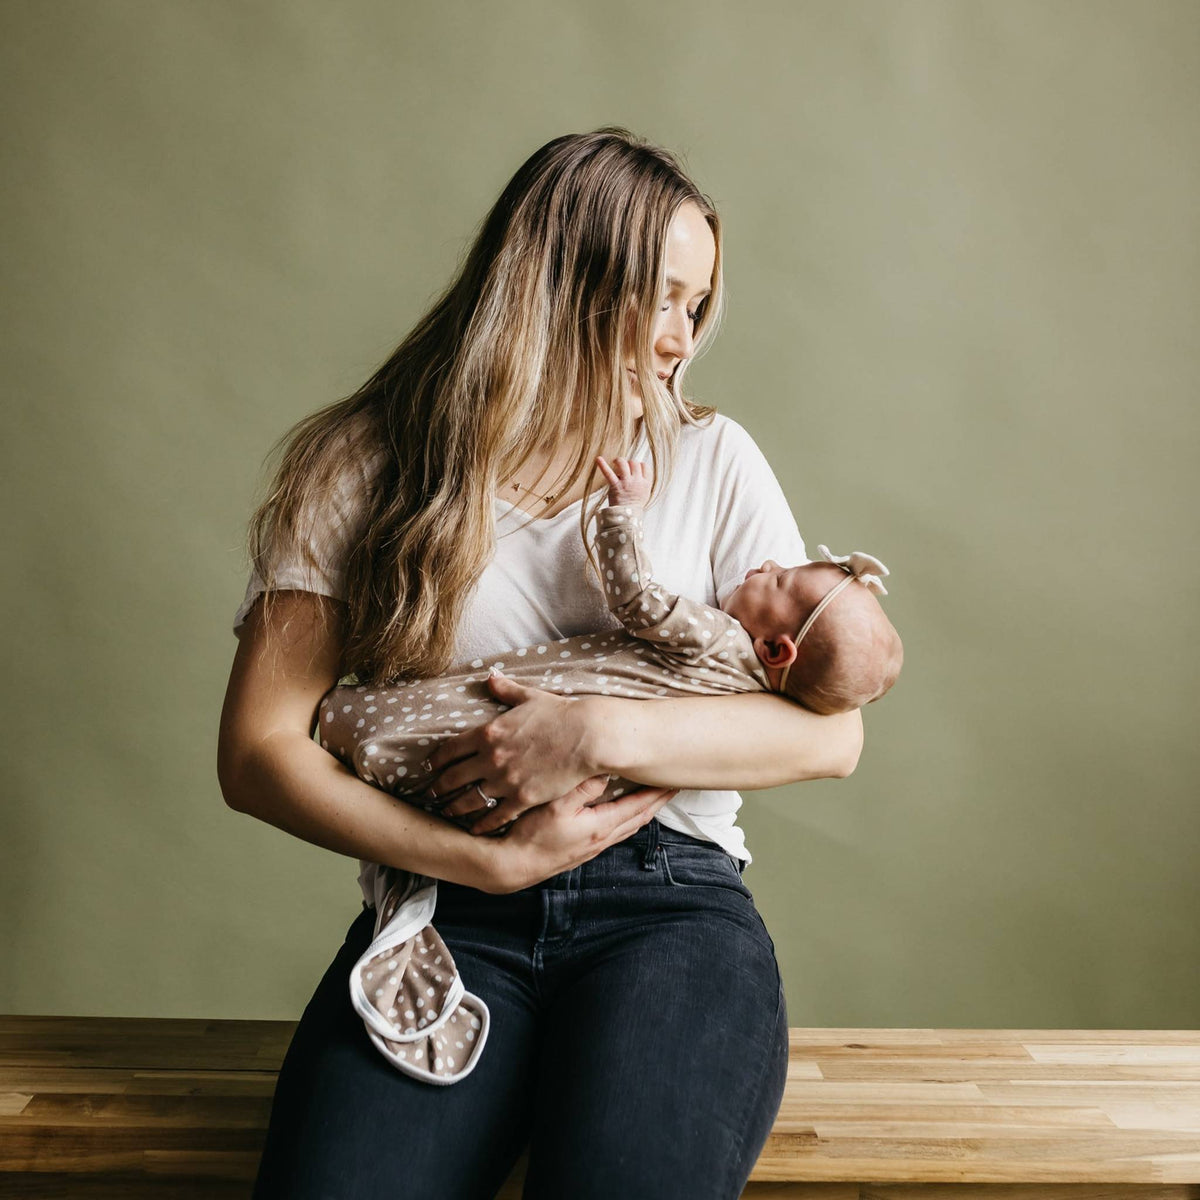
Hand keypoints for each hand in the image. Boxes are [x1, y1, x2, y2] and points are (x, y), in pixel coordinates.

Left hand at [425, 672, 599, 834]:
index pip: (450, 748)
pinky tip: (475, 829)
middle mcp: (491, 757)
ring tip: (447, 811)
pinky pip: (496, 815)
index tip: (429, 767)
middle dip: (438, 787)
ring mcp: (505, 780)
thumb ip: (506, 690)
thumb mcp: (529, 697)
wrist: (587, 737)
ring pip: (469, 799)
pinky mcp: (523, 798)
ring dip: (455, 807)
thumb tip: (490, 676)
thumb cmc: (560, 714)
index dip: (436, 760)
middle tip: (430, 793)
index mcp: (488, 732)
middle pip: (453, 777)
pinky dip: (483, 824)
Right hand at [481, 775, 679, 893]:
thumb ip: (583, 788)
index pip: (639, 806)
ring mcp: (593, 847)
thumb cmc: (531, 835)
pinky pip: (615, 832)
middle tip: (672, 786)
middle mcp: (602, 839)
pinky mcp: (582, 850)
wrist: (512, 866)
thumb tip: (606, 770)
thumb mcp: (556, 805)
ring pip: (628, 826)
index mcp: (600, 826)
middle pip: (639, 818)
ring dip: (643, 811)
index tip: (674, 780)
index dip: (657, 792)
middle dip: (657, 801)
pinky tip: (622, 814)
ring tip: (654, 798)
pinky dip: (627, 819)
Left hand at [595, 455, 651, 505]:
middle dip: (629, 463)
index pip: (644, 466)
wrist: (627, 518)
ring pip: (624, 463)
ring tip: (615, 462)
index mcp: (646, 483)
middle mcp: (637, 481)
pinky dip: (602, 465)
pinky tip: (598, 459)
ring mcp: (626, 483)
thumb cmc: (634, 507)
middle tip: (624, 467)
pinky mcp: (615, 486)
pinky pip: (608, 473)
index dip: (639, 465)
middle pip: (634, 463)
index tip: (635, 469)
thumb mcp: (644, 494)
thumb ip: (643, 483)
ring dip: (619, 461)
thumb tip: (636, 471)